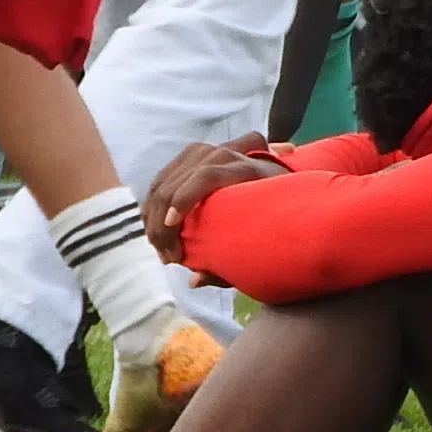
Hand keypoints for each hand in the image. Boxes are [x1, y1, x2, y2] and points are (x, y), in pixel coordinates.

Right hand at [145, 137, 282, 262]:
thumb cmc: (278, 211)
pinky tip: (158, 236)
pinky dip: (152, 210)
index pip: (206, 176)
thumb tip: (194, 280)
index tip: (174, 225)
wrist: (279, 175)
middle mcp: (224, 154)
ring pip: (161, 186)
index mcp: (247, 167)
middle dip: (164, 226)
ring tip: (166, 253)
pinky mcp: (188, 156)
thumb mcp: (268, 231)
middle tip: (171, 259)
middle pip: (175, 185)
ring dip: (155, 222)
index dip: (184, 199)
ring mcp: (204, 151)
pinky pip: (158, 183)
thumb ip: (234, 257)